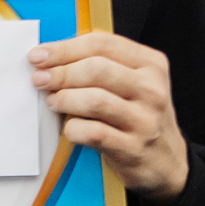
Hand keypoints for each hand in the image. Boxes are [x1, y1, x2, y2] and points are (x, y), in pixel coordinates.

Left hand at [31, 32, 188, 200]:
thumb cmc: (138, 116)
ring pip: (94, 100)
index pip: (102, 43)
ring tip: (52, 102)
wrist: (166, 162)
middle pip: (96, 69)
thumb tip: (50, 57)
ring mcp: (144, 119)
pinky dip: (72, 128)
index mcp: (151, 64)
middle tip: (38, 79)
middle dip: (60, 73)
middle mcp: (151, 89)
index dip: (65, 48)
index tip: (38, 55)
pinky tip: (69, 127)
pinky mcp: (133, 147)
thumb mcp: (132, 83)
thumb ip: (101, 65)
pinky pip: (92, 132)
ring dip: (64, 99)